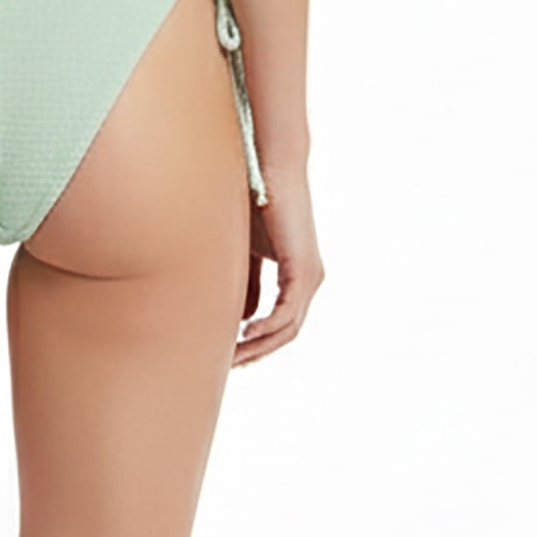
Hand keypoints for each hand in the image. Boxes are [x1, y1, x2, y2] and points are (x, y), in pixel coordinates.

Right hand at [234, 166, 323, 366]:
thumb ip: (246, 285)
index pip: (280, 322)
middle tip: (227, 366)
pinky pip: (285, 315)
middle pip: (285, 333)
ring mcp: (310, 278)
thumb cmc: (254, 202)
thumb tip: (240, 319)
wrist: (271, 170)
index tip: (229, 354)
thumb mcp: (244, 253)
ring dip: (258, 346)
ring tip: (230, 357)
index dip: (256, 342)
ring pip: (287, 329)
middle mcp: (309, 280)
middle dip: (255, 352)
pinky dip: (265, 329)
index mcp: (298, 276)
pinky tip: (243, 335)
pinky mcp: (303, 271)